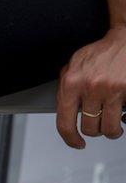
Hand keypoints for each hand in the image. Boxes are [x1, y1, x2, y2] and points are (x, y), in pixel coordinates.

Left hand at [56, 26, 125, 148]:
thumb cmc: (100, 53)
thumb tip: (63, 111)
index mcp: (71, 83)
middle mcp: (91, 87)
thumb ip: (66, 88)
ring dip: (111, 130)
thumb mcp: (73, 67)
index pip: (64, 123)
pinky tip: (123, 112)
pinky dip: (125, 119)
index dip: (70, 139)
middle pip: (90, 128)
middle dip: (95, 131)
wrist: (125, 39)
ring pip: (109, 128)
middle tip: (98, 126)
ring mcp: (112, 89)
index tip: (77, 143)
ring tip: (112, 124)